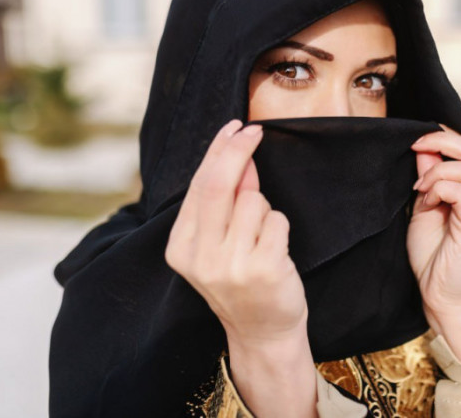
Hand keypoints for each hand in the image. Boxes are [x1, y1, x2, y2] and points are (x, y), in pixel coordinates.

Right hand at [165, 119, 306, 343]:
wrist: (262, 333)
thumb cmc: (241, 280)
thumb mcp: (217, 244)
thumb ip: (223, 203)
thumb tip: (240, 156)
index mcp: (180, 248)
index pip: (199, 186)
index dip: (218, 151)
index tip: (235, 127)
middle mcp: (201, 257)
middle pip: (220, 185)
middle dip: (238, 150)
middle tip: (254, 131)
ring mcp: (232, 265)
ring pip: (254, 201)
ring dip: (263, 208)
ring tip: (259, 238)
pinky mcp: (264, 269)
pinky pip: (277, 220)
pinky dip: (279, 226)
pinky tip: (275, 251)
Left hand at [408, 124, 460, 374]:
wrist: (440, 294)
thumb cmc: (433, 254)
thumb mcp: (425, 205)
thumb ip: (429, 177)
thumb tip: (425, 147)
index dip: (445, 137)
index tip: (417, 142)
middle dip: (443, 141)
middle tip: (416, 147)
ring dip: (438, 170)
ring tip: (420, 187)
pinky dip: (439, 187)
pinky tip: (425, 200)